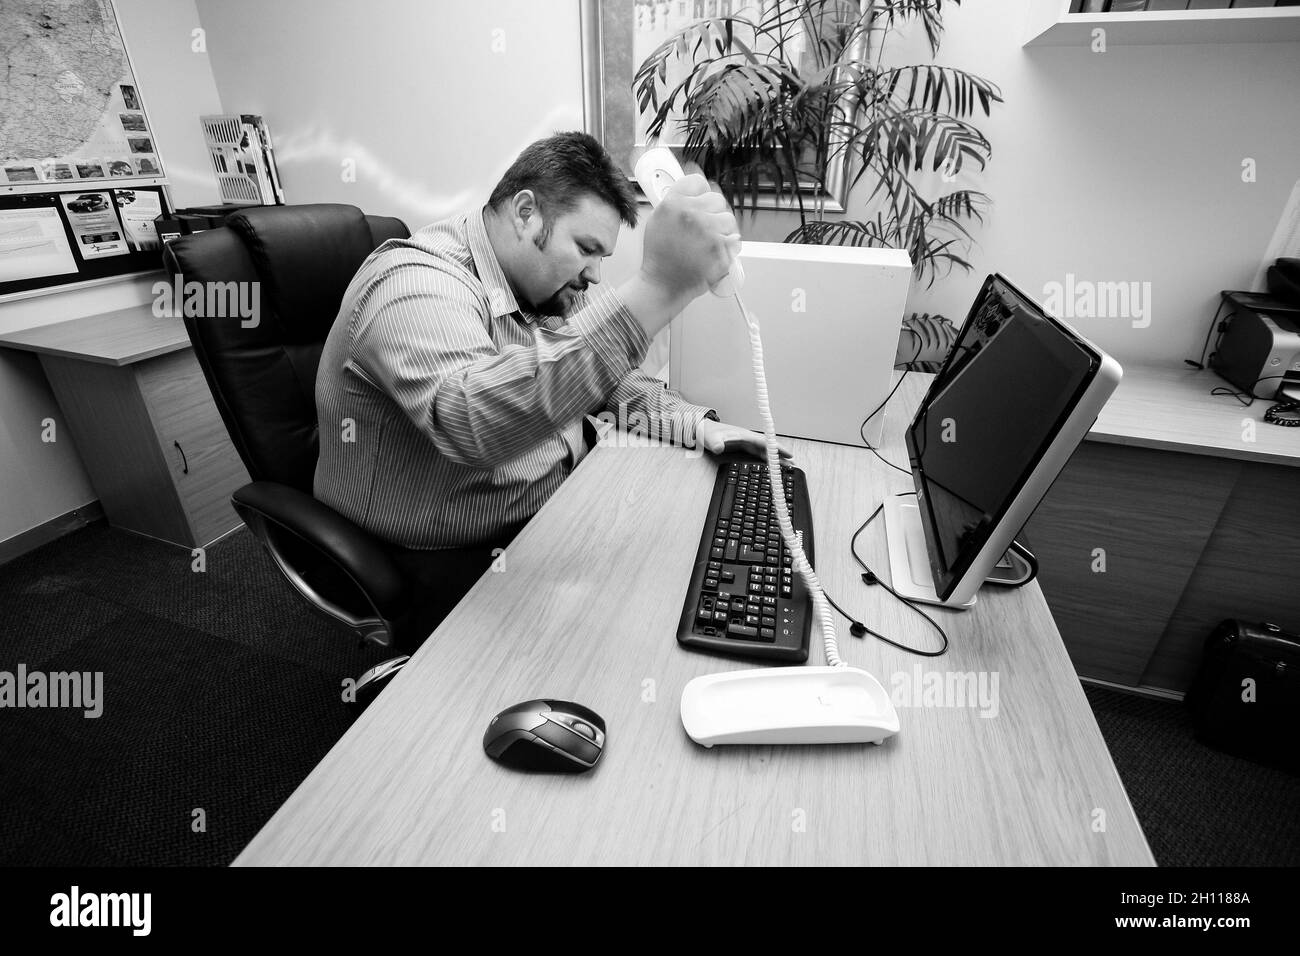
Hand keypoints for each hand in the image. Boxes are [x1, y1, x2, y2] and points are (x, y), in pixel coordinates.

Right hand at [639, 174, 739, 304]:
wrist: (663, 284)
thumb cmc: (660, 256)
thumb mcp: (658, 219)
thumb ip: (676, 201)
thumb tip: (695, 189)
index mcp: (673, 204)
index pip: (697, 182)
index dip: (699, 194)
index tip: (699, 203)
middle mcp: (690, 214)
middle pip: (716, 199)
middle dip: (712, 213)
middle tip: (702, 229)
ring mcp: (707, 231)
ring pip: (728, 218)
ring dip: (722, 230)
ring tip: (708, 242)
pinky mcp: (720, 248)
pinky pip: (735, 239)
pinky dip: (729, 246)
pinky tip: (714, 253)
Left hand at [697, 418, 792, 460]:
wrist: (701, 430)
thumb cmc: (707, 432)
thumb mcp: (711, 438)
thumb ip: (716, 443)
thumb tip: (720, 447)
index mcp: (744, 435)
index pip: (765, 442)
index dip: (776, 448)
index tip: (787, 453)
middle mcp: (747, 438)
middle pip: (768, 447)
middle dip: (780, 454)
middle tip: (792, 462)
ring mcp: (745, 443)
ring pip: (764, 450)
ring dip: (774, 457)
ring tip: (786, 465)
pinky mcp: (742, 447)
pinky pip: (758, 453)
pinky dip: (766, 458)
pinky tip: (770, 464)